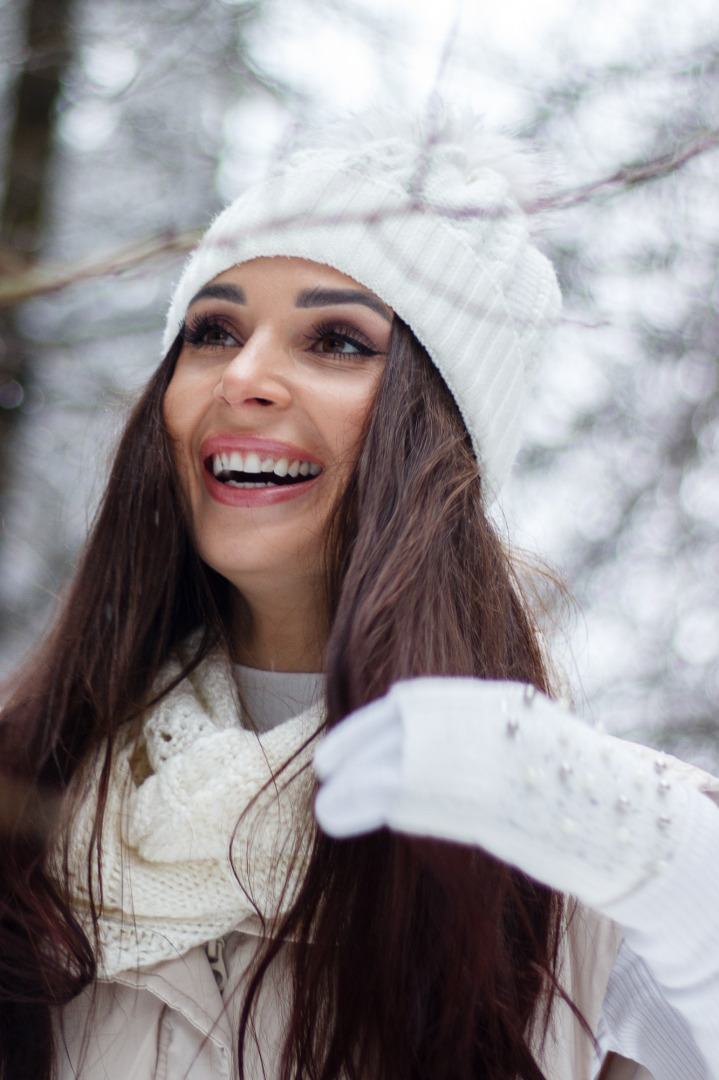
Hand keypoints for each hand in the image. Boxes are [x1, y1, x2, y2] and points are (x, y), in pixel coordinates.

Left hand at [314, 678, 695, 908]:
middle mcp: (471, 720)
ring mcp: (471, 758)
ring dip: (347, 789)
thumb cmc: (563, 775)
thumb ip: (464, 726)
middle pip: (392, 732)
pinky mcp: (470, 801)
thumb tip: (407, 729)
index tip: (338, 747)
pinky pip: (400, 799)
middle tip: (324, 773)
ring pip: (387, 766)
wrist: (615, 812)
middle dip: (351, 752)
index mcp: (481, 697)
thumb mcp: (515, 727)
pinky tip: (340, 817)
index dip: (364, 726)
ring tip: (325, 810)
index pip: (405, 703)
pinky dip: (361, 807)